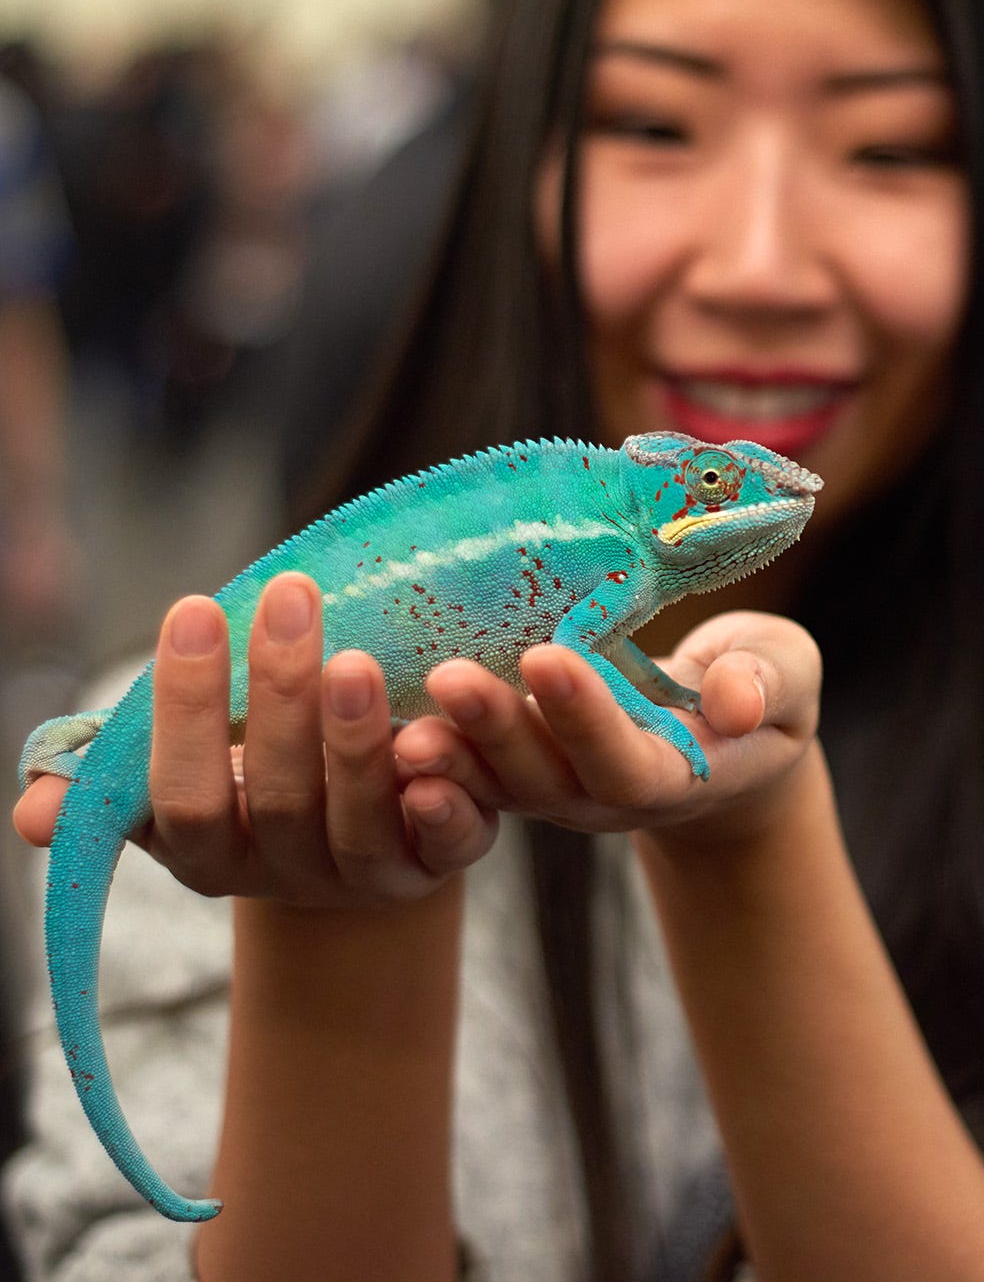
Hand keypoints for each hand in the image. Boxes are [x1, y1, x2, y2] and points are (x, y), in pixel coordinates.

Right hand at [12, 573, 498, 907]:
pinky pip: (450, 849)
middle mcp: (288, 874)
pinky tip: (436, 747)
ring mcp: (369, 877)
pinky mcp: (443, 865)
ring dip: (355, 742)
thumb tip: (38, 808)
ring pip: (361, 822)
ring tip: (356, 657)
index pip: (183, 798)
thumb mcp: (188, 770)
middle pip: (278, 800)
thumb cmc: (258, 766)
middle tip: (289, 597)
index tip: (194, 609)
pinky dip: (447, 809)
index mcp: (211, 854)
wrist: (366, 823)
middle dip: (280, 699)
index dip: (184, 712)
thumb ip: (119, 772)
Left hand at [392, 611, 821, 846]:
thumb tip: (737, 702)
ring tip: (395, 710)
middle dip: (497, 727)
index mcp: (673, 775)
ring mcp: (553, 786)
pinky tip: (374, 710)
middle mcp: (600, 795)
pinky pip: (468, 764)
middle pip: (543, 778)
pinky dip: (425, 747)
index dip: (586, 717)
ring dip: (446, 746)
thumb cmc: (761, 692)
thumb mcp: (787, 680)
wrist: (724, 734)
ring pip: (491, 779)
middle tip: (449, 677)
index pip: (624, 762)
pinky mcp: (516, 765)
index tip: (549, 655)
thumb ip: (770, 685)